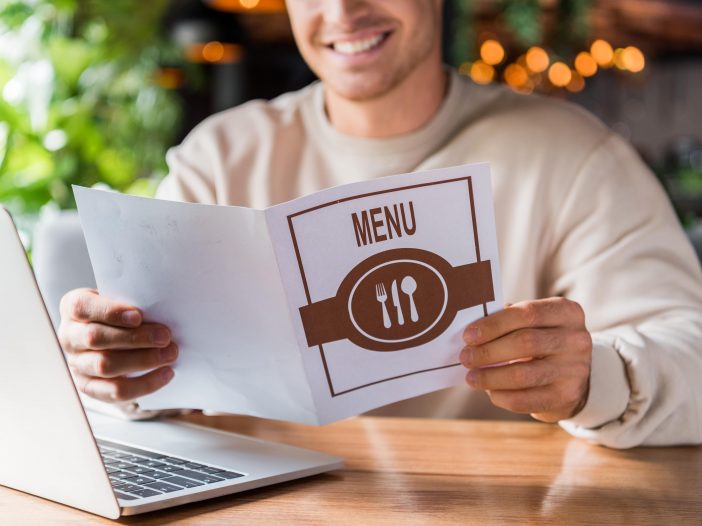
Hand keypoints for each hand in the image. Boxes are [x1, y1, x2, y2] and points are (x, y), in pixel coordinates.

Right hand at [58, 288, 177, 402]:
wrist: (114, 334)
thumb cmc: (122, 311)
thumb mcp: (122, 297)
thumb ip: (134, 300)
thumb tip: (162, 310)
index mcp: (73, 306)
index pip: (82, 307)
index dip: (110, 312)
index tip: (138, 316)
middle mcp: (69, 335)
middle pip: (95, 338)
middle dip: (134, 338)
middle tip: (165, 337)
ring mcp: (77, 363)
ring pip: (105, 366)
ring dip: (142, 361)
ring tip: (170, 354)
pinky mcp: (89, 386)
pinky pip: (115, 391)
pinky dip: (145, 384)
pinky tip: (166, 373)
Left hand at [459, 298, 591, 421]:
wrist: (574, 374)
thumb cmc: (542, 339)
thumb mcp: (535, 323)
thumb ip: (509, 321)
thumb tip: (472, 333)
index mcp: (567, 312)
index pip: (527, 314)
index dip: (494, 324)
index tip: (468, 336)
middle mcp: (576, 339)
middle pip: (525, 343)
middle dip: (488, 351)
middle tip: (466, 357)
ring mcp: (575, 369)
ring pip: (524, 374)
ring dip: (491, 377)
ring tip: (471, 377)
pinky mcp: (568, 396)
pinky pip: (528, 400)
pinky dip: (503, 396)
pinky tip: (490, 392)